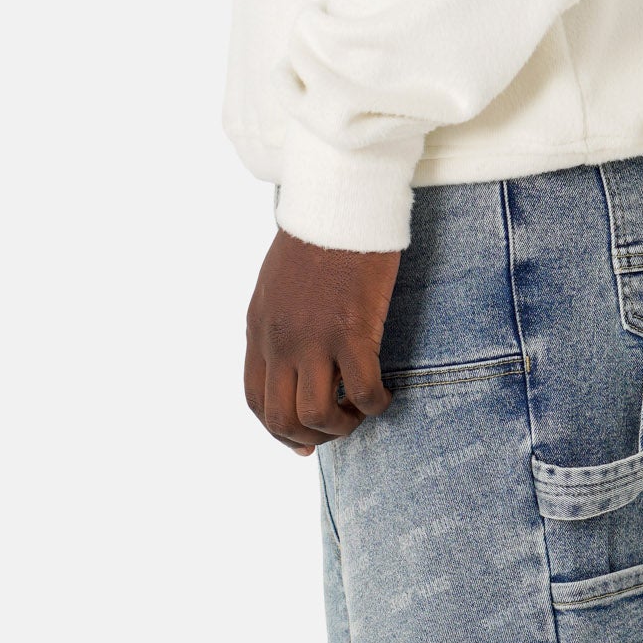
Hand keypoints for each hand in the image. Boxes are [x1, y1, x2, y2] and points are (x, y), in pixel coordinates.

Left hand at [243, 230, 400, 455]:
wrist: (339, 200)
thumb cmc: (318, 237)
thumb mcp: (277, 286)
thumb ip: (278, 325)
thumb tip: (295, 360)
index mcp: (259, 330)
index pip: (256, 400)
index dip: (278, 431)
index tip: (303, 441)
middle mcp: (279, 340)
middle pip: (280, 418)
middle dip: (310, 437)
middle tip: (338, 428)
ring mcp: (312, 337)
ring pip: (315, 414)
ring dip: (341, 426)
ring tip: (361, 412)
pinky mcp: (350, 330)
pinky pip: (361, 391)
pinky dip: (375, 405)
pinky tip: (385, 395)